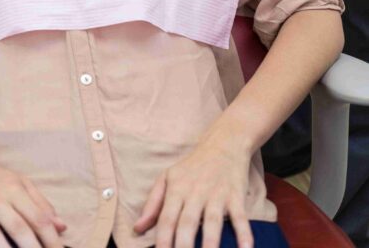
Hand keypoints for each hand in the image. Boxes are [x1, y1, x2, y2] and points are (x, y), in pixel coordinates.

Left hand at [134, 135, 253, 247]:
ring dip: (210, 243)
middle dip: (184, 246)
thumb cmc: (192, 165)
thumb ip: (153, 203)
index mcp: (176, 189)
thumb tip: (138, 228)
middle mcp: (195, 193)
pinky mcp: (236, 195)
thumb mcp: (168, 177)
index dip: (162, 240)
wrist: (223, 142)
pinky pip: (240, 217)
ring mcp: (217, 194)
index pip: (166, 219)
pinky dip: (244, 234)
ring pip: (212, 222)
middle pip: (187, 223)